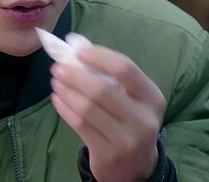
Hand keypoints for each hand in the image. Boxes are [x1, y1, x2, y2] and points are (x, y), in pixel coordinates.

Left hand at [50, 45, 165, 181]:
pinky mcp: (109, 154)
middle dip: (74, 75)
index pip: (125, 69)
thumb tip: (75, 43)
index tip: (78, 52)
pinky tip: (58, 99)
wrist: (135, 166)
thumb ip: (107, 71)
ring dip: (66, 91)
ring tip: (56, 82)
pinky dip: (65, 109)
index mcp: (152, 98)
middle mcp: (144, 119)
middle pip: (102, 89)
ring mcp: (127, 139)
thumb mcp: (129, 98)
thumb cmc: (128, 120)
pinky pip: (79, 125)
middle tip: (57, 68)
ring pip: (88, 108)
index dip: (99, 56)